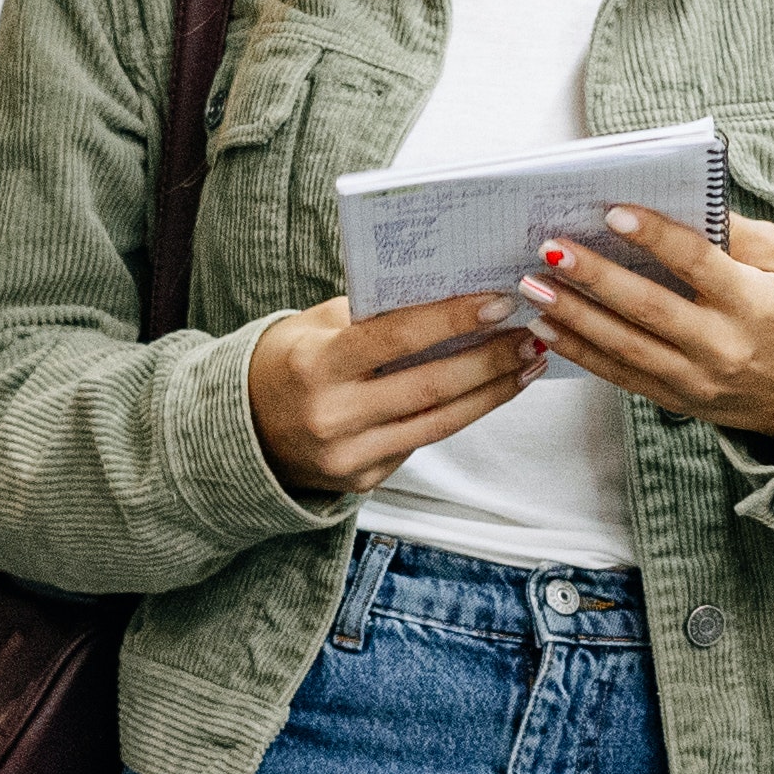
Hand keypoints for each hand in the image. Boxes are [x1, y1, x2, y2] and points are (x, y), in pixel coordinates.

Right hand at [248, 290, 535, 498]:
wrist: (241, 432)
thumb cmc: (287, 363)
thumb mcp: (314, 326)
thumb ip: (371, 314)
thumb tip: (446, 292)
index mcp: (316, 366)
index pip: (395, 338)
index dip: (452, 320)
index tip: (499, 302)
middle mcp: (333, 416)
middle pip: (430, 386)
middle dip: (490, 359)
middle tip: (532, 333)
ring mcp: (349, 456)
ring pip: (439, 421)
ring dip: (492, 391)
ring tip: (529, 362)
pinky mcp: (363, 481)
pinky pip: (423, 442)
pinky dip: (463, 414)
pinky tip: (492, 391)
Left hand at [520, 206, 773, 446]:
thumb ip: (737, 234)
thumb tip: (680, 201)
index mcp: (754, 303)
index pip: (699, 264)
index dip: (656, 236)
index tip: (613, 212)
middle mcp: (724, 346)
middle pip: (650, 309)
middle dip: (595, 278)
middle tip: (551, 249)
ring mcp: (698, 380)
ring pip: (626, 347)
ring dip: (574, 317)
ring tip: (534, 287)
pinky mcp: (678, 400)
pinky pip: (621, 376)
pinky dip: (581, 352)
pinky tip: (547, 328)